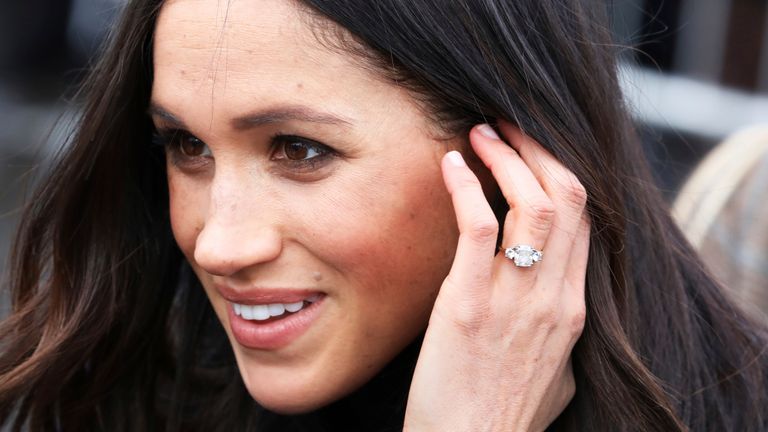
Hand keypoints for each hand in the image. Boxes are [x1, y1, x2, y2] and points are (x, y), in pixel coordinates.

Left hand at [403, 121, 589, 431]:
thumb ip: (563, 331)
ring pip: (530, 204)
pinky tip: (451, 164)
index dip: (560, 174)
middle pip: (566, 198)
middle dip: (539, 150)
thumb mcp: (559, 373)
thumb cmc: (505, 414)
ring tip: (480, 133)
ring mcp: (514, 302)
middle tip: (507, 126)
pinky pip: (476, 228)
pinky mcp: (467, 307)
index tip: (534, 150)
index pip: (584, 220)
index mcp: (574, 308)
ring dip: (506, 157)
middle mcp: (553, 298)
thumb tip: (557, 301)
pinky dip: (465, 187)